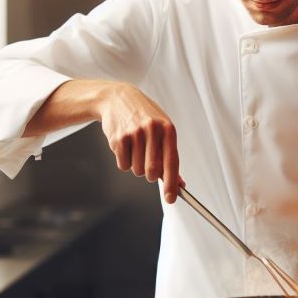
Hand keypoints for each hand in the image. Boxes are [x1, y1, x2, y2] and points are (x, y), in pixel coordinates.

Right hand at [98, 82, 183, 202]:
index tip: (171, 198)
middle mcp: (152, 131)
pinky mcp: (118, 139)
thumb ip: (170, 156)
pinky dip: (124, 161)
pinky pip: (123, 165)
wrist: (118, 99)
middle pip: (152, 172)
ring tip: (135, 147)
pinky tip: (125, 145)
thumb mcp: (162, 130)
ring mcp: (134, 134)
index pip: (172, 162)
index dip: (172, 184)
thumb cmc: (144, 116)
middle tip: (147, 161)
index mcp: (168, 129)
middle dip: (150, 174)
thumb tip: (179, 182)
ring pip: (137, 170)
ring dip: (136, 165)